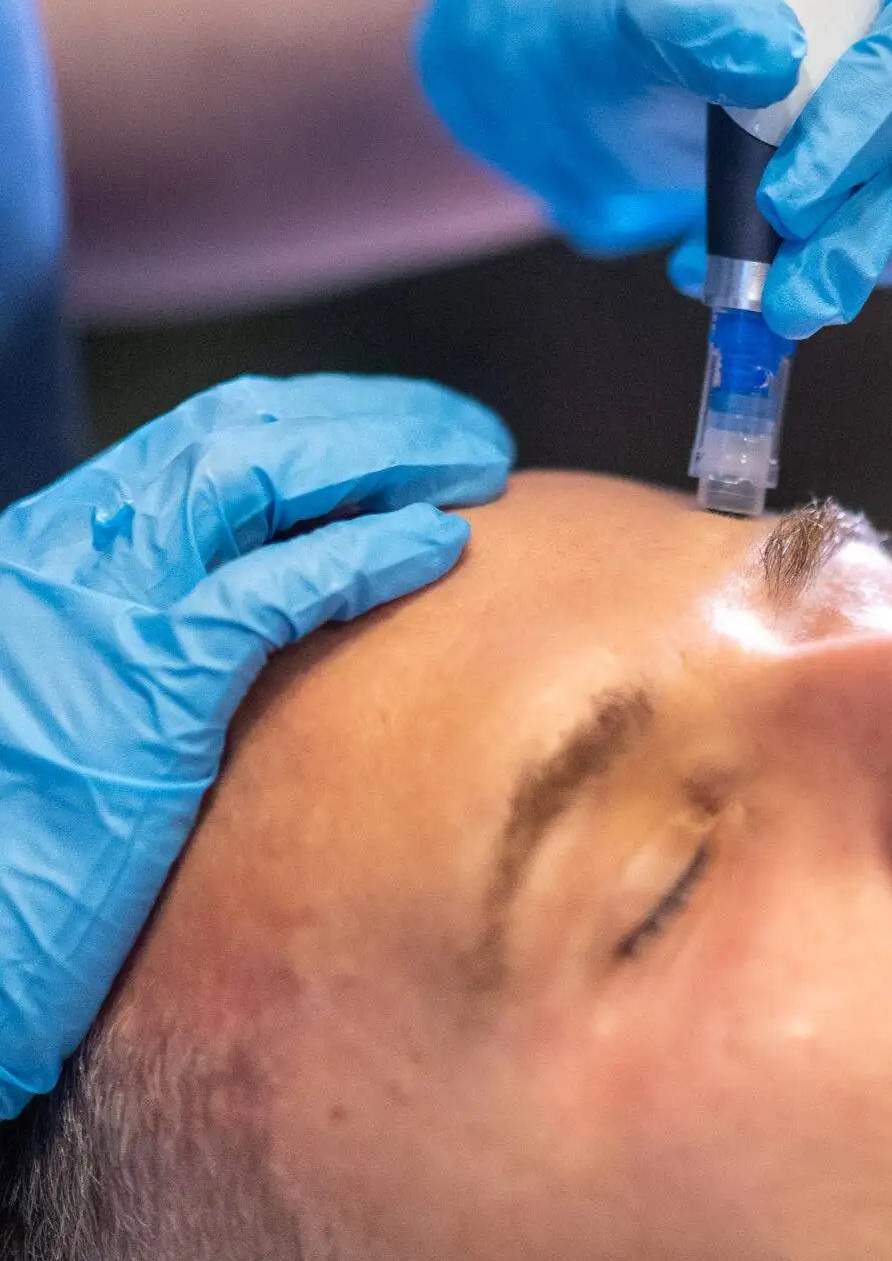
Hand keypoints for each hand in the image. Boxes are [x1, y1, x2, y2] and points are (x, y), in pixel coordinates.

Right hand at [0, 374, 511, 1115]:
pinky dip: (367, 551)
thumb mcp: (57, 705)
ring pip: (260, 473)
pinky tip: (439, 543)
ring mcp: (108, 609)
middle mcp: (74, 554)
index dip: (314, 421)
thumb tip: (238, 628)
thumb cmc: (7, 842)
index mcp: (54, 549)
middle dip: (365, 418)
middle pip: (241, 429)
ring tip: (475, 465)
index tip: (399, 432)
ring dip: (382, 454)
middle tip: (464, 432)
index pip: (200, 440)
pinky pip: (277, 587)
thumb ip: (135, 640)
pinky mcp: (150, 685)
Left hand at [416, 0, 891, 337]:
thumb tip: (762, 53)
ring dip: (879, 251)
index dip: (891, 94)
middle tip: (794, 287)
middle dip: (887, 207)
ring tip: (779, 297)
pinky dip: (878, 261)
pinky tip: (796, 272)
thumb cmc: (647, 2)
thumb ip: (684, 6)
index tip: (793, 188)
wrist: (643, 64)